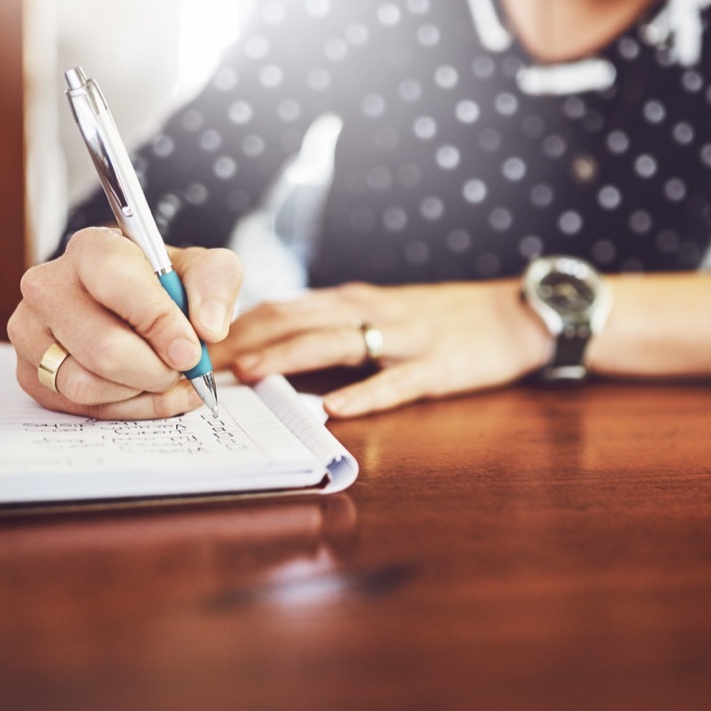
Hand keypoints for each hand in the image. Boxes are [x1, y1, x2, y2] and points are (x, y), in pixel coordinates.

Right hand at [8, 227, 242, 418]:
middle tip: (181, 368)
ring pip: (86, 384)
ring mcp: (31, 332)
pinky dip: (124, 408)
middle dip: (156, 370)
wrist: (140, 308)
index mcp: (91, 249)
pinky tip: (145, 391)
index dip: (158, 322)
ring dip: (139, 391)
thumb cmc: (168, 287)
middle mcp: (48, 286)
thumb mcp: (206, 271)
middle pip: (102, 348)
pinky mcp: (30, 373)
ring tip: (162, 375)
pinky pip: (78, 408)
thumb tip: (207, 328)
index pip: (116, 282)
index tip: (190, 349)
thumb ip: (216, 286)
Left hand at [216, 280, 553, 417]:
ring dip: (288, 357)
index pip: (284, 307)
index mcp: (356, 301)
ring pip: (336, 343)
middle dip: (244, 340)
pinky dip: (364, 394)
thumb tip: (277, 346)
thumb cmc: (446, 319)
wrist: (516, 315)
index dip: (236, 325)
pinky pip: (396, 382)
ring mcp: (405, 339)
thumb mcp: (384, 313)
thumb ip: (336, 327)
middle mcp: (372, 312)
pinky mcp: (438, 366)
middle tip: (199, 364)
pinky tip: (336, 409)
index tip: (195, 345)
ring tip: (248, 374)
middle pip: (298, 320)